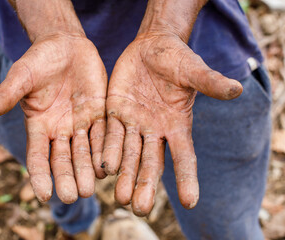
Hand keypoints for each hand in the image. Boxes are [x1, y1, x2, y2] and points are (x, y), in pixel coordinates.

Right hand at [0, 34, 106, 203]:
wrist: (66, 45)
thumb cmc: (40, 59)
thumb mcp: (22, 76)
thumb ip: (6, 95)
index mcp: (39, 125)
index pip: (38, 156)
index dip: (39, 175)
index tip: (42, 195)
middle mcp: (60, 130)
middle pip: (63, 160)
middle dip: (67, 177)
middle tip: (72, 196)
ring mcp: (81, 123)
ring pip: (85, 152)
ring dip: (88, 170)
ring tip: (91, 187)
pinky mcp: (100, 114)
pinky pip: (103, 134)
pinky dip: (106, 149)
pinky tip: (110, 164)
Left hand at [101, 32, 242, 215]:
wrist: (150, 48)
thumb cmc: (177, 59)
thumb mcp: (193, 70)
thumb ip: (209, 82)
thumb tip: (237, 89)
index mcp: (177, 125)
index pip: (184, 157)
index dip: (187, 178)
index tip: (190, 202)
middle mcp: (155, 130)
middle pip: (151, 162)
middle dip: (146, 184)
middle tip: (140, 209)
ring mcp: (134, 123)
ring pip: (128, 154)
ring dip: (124, 175)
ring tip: (119, 197)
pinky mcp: (115, 113)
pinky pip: (110, 134)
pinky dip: (106, 150)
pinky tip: (102, 168)